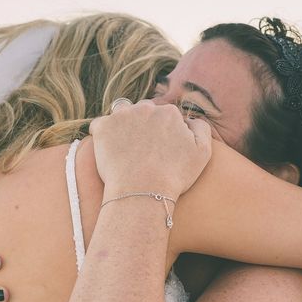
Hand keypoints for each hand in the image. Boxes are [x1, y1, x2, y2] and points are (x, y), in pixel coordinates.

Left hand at [89, 100, 211, 198]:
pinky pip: (100, 126)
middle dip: (143, 126)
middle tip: (142, 151)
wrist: (143, 192)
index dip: (163, 132)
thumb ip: (201, 129)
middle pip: (143, 112)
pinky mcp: (103, 127)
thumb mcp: (202, 153)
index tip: (159, 148)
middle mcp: (145, 108)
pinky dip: (102, 135)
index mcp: (169, 113)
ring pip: (122, 115)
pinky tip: (108, 150)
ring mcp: (122, 116)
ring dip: (123, 126)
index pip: (164, 115)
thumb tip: (190, 120)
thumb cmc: (174, 176)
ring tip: (125, 149)